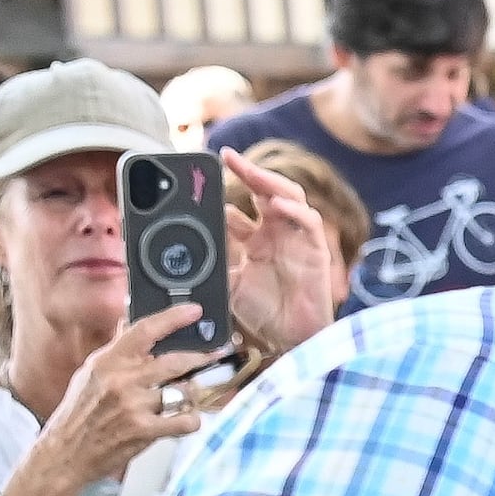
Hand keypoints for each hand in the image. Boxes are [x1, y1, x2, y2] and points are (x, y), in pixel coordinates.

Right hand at [6, 307, 230, 495]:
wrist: (66, 451)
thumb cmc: (79, 412)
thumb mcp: (91, 373)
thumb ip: (116, 351)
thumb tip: (130, 325)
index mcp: (108, 361)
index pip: (144, 330)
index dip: (173, 318)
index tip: (194, 311)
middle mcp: (122, 380)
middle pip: (174, 360)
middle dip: (201, 356)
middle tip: (216, 353)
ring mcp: (134, 406)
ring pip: (184, 391)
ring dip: (191, 393)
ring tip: (185, 396)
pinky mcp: (144, 431)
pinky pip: (185, 421)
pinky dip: (192, 421)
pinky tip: (185, 420)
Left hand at [219, 144, 339, 352]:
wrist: (290, 339)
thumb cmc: (264, 315)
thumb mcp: (228, 284)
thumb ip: (213, 264)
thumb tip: (179, 254)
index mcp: (256, 241)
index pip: (240, 207)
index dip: (222, 194)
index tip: (200, 182)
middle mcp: (278, 234)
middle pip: (265, 191)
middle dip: (247, 172)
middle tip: (226, 156)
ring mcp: (297, 240)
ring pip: (289, 196)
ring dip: (270, 180)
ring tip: (250, 169)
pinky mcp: (315, 250)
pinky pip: (309, 222)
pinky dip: (295, 210)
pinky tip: (276, 203)